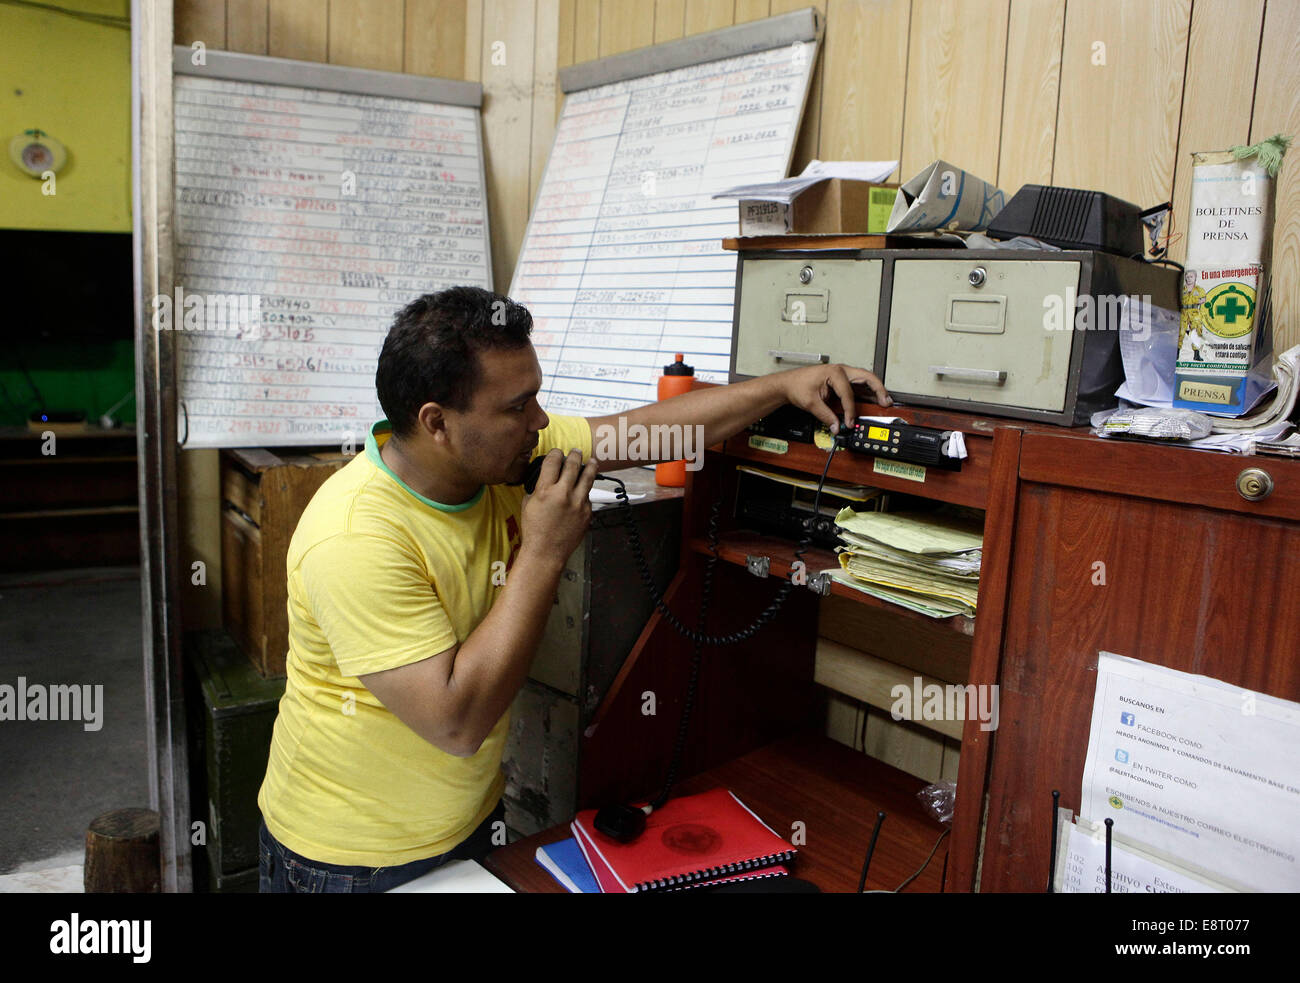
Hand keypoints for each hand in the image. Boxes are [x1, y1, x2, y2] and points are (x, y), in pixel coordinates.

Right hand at [520, 449, 596, 563]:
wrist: (546, 552)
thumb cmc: (534, 530)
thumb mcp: (528, 504)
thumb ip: (537, 488)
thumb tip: (544, 479)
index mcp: (545, 490)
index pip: (553, 461)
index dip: (555, 453)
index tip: (557, 452)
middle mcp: (563, 494)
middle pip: (573, 465)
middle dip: (574, 455)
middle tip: (576, 451)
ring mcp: (578, 503)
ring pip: (588, 477)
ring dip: (590, 466)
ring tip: (592, 461)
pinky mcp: (587, 513)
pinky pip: (588, 497)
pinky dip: (584, 493)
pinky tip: (583, 492)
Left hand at [781, 364, 891, 433]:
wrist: (787, 383)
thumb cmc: (797, 386)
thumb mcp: (811, 404)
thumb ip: (826, 416)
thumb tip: (837, 426)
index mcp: (835, 373)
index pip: (848, 394)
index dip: (851, 411)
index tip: (850, 422)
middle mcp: (841, 370)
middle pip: (867, 378)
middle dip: (879, 389)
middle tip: (886, 402)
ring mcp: (842, 374)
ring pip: (865, 380)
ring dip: (876, 389)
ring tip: (885, 401)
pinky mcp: (841, 380)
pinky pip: (858, 385)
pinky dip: (867, 392)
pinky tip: (873, 399)